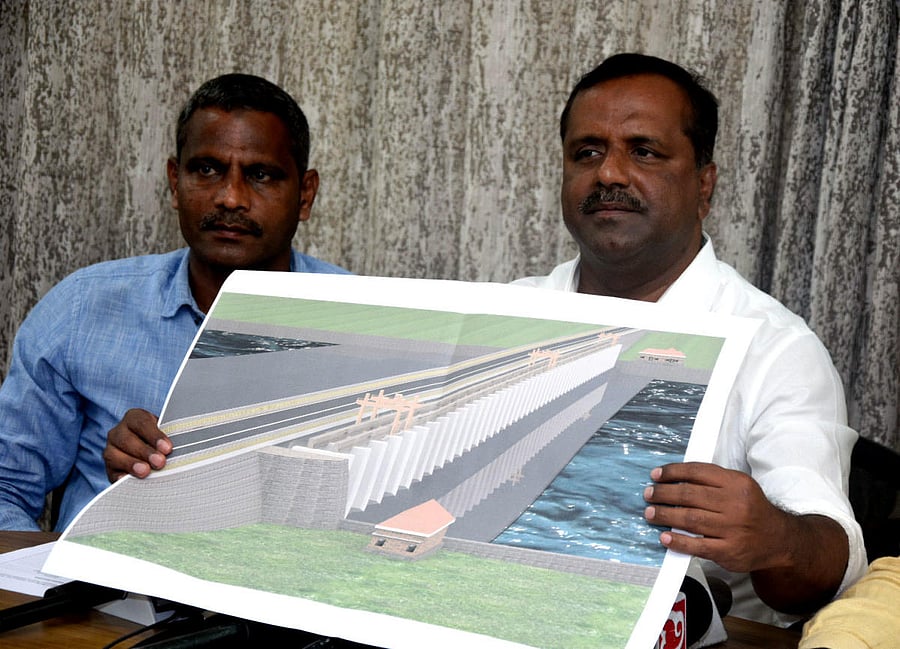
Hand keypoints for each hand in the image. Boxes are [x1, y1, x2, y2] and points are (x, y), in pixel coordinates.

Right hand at [104, 408, 171, 481]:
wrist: (150, 453)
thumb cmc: (160, 442)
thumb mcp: (166, 433)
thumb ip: (171, 436)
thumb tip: (184, 445)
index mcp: (134, 418)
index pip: (141, 423)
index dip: (154, 435)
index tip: (167, 448)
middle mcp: (118, 432)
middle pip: (126, 439)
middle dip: (144, 451)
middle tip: (159, 462)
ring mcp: (111, 450)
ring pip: (114, 455)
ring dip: (131, 464)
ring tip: (145, 472)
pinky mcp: (109, 468)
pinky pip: (111, 472)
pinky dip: (119, 476)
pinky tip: (128, 480)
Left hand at [642, 462, 791, 572]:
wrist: (779, 540)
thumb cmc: (752, 510)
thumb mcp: (739, 486)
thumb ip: (711, 481)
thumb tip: (674, 478)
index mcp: (736, 483)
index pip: (697, 472)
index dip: (673, 472)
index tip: (656, 475)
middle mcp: (735, 505)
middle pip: (690, 495)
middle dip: (664, 493)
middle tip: (649, 494)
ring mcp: (732, 530)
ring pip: (690, 519)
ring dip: (665, 515)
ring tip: (650, 513)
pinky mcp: (729, 552)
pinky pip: (698, 546)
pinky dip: (678, 541)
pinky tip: (664, 537)